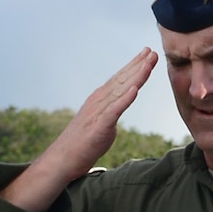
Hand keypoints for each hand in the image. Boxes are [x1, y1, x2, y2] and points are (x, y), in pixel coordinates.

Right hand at [2, 49, 157, 211]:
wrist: (61, 160)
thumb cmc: (80, 146)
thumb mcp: (100, 126)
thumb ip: (110, 116)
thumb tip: (118, 112)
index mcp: (99, 101)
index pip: (119, 80)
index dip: (134, 66)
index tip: (147, 55)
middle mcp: (98, 102)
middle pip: (121, 80)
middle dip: (138, 65)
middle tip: (152, 51)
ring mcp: (98, 113)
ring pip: (120, 90)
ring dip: (136, 76)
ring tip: (148, 63)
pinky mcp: (99, 127)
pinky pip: (114, 111)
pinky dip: (125, 99)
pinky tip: (135, 90)